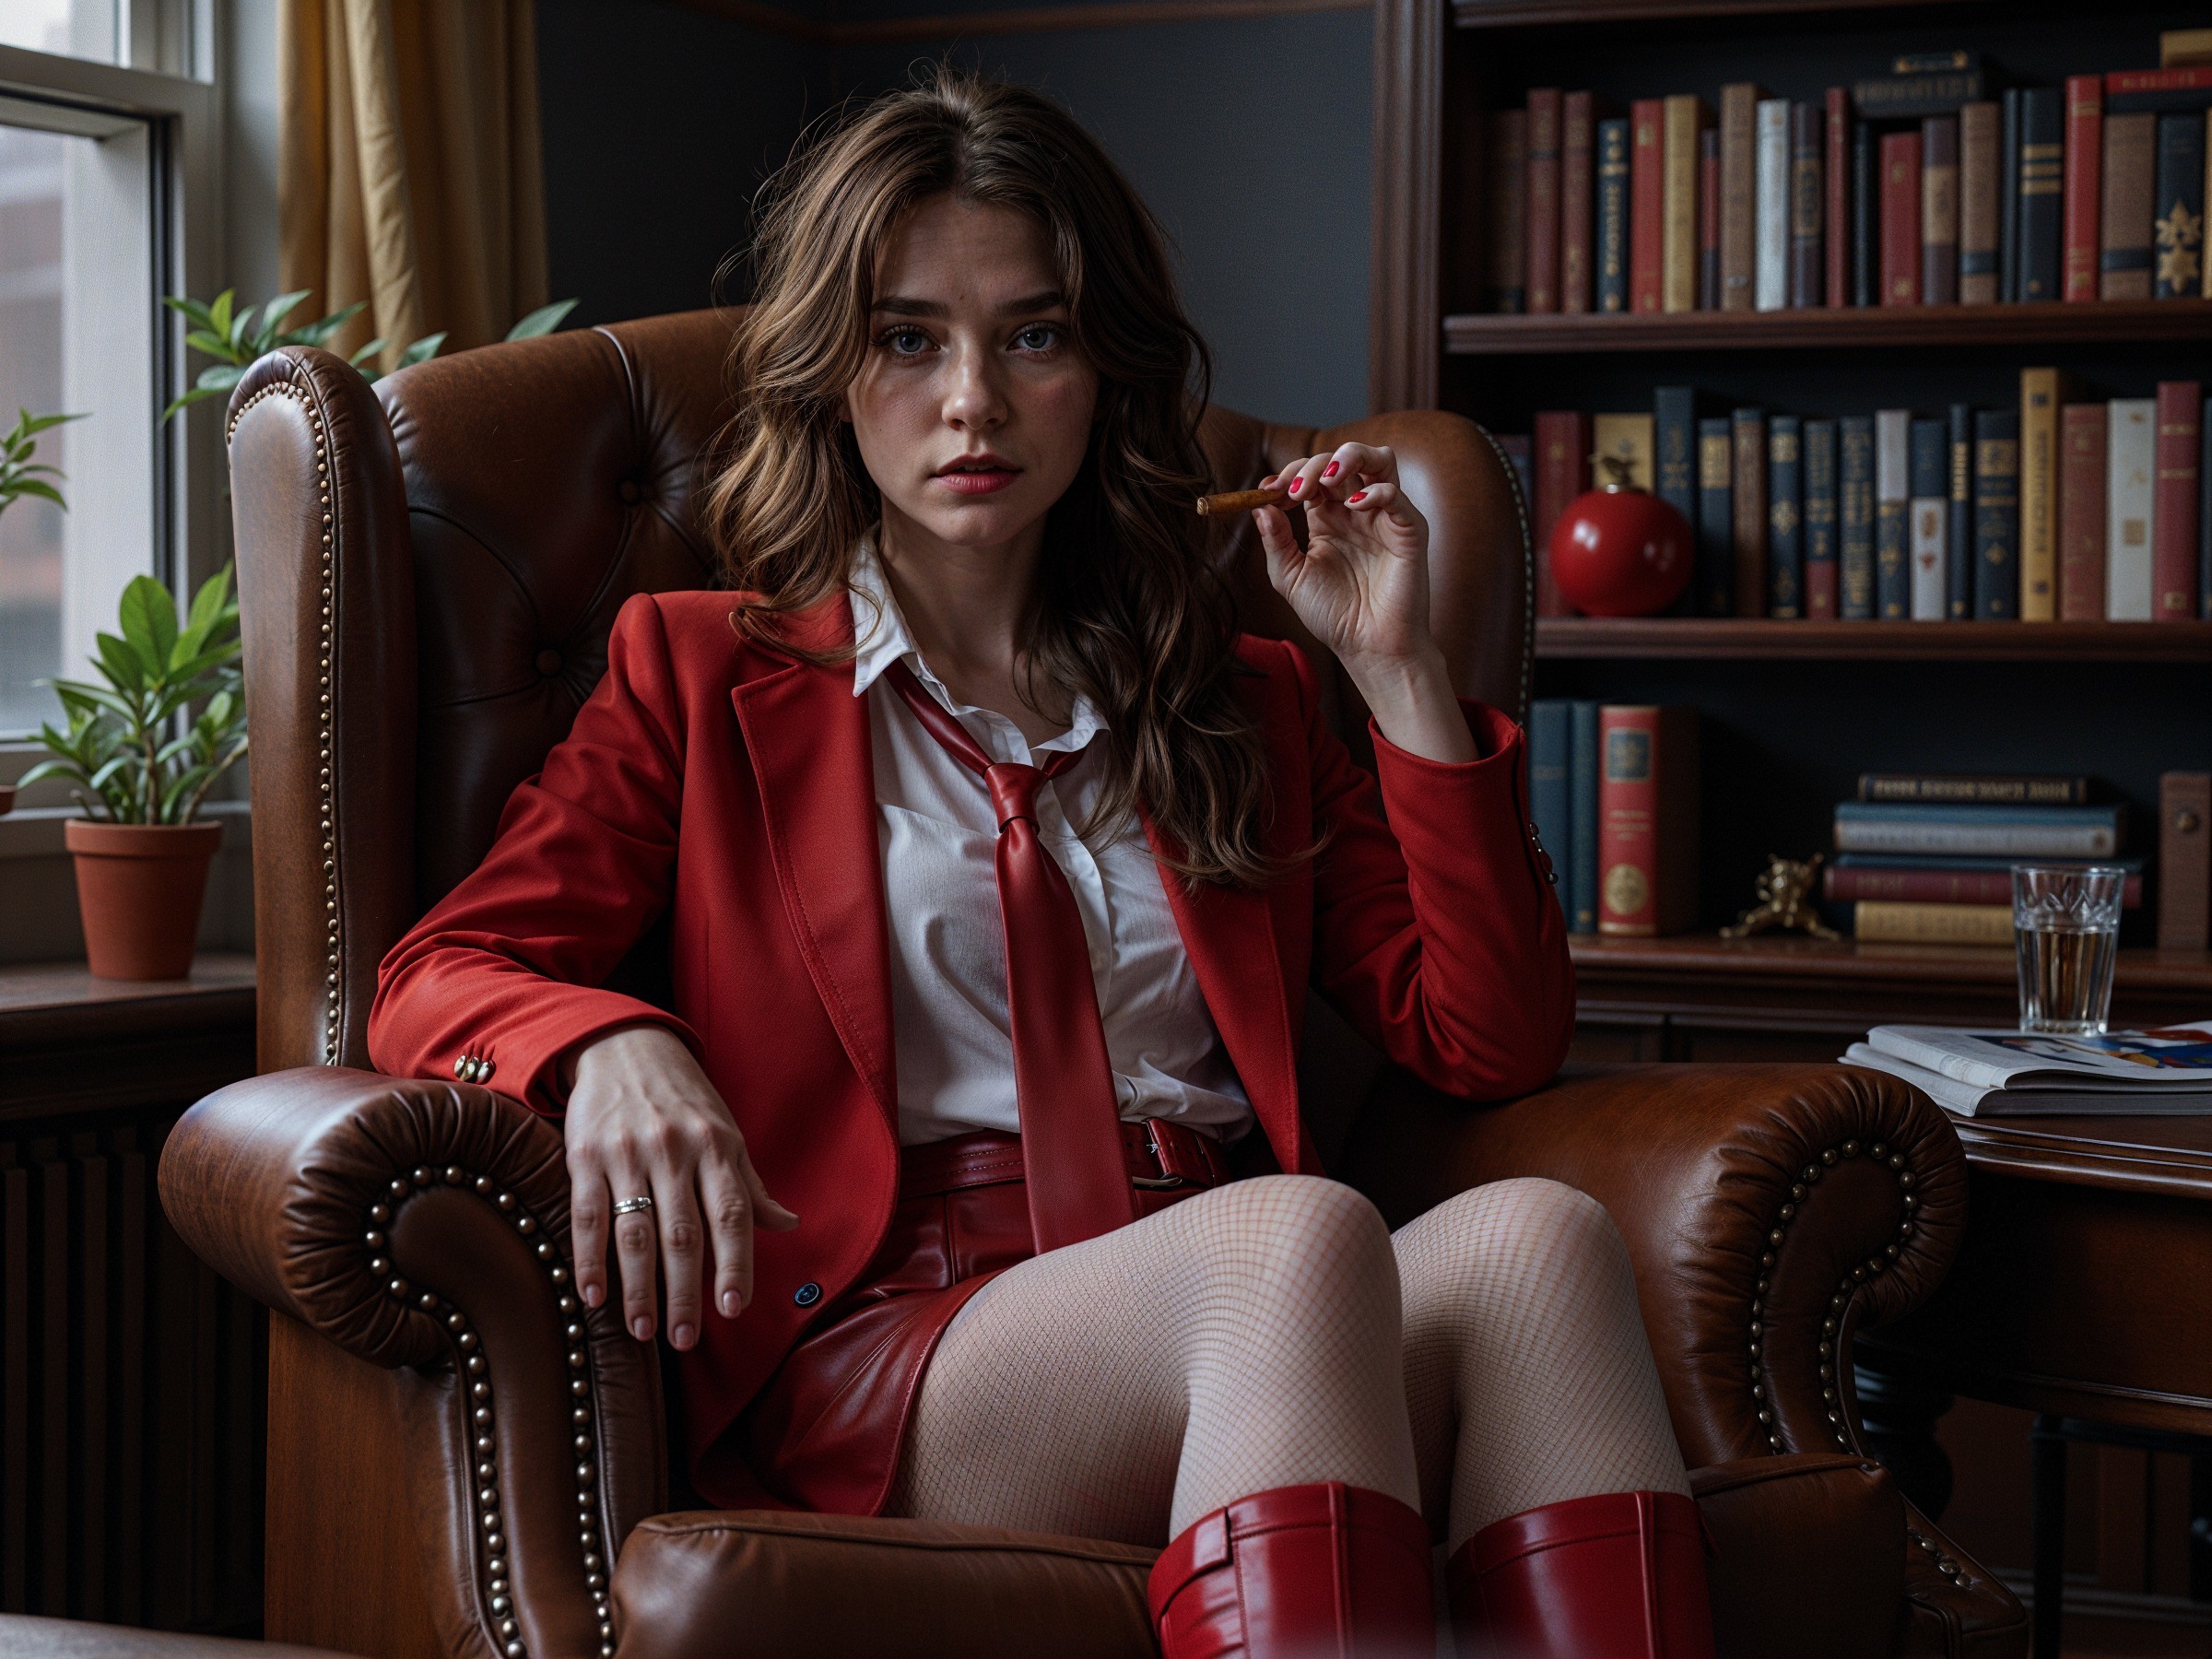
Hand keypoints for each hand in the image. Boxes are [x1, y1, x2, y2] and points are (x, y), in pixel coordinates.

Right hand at [562, 1024, 798, 1349]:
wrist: (623, 1045)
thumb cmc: (684, 1099)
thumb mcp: (725, 1133)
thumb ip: (749, 1186)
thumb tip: (789, 1224)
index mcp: (717, 1147)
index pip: (731, 1213)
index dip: (734, 1262)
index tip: (734, 1307)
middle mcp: (675, 1150)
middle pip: (683, 1233)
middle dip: (684, 1292)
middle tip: (685, 1339)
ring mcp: (628, 1153)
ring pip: (636, 1232)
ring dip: (639, 1288)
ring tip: (643, 1330)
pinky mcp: (585, 1155)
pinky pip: (588, 1215)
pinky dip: (591, 1260)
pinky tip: (594, 1297)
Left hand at [1254, 442, 1434, 676]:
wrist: (1368, 648)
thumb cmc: (1334, 617)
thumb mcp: (1291, 579)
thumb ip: (1276, 542)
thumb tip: (1259, 505)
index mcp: (1328, 519)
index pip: (1312, 476)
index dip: (1290, 475)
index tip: (1268, 490)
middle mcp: (1357, 511)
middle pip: (1342, 460)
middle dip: (1314, 465)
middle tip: (1294, 490)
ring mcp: (1384, 517)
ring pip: (1379, 460)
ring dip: (1351, 456)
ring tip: (1327, 478)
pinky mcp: (1409, 530)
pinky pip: (1396, 494)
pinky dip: (1375, 491)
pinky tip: (1353, 506)